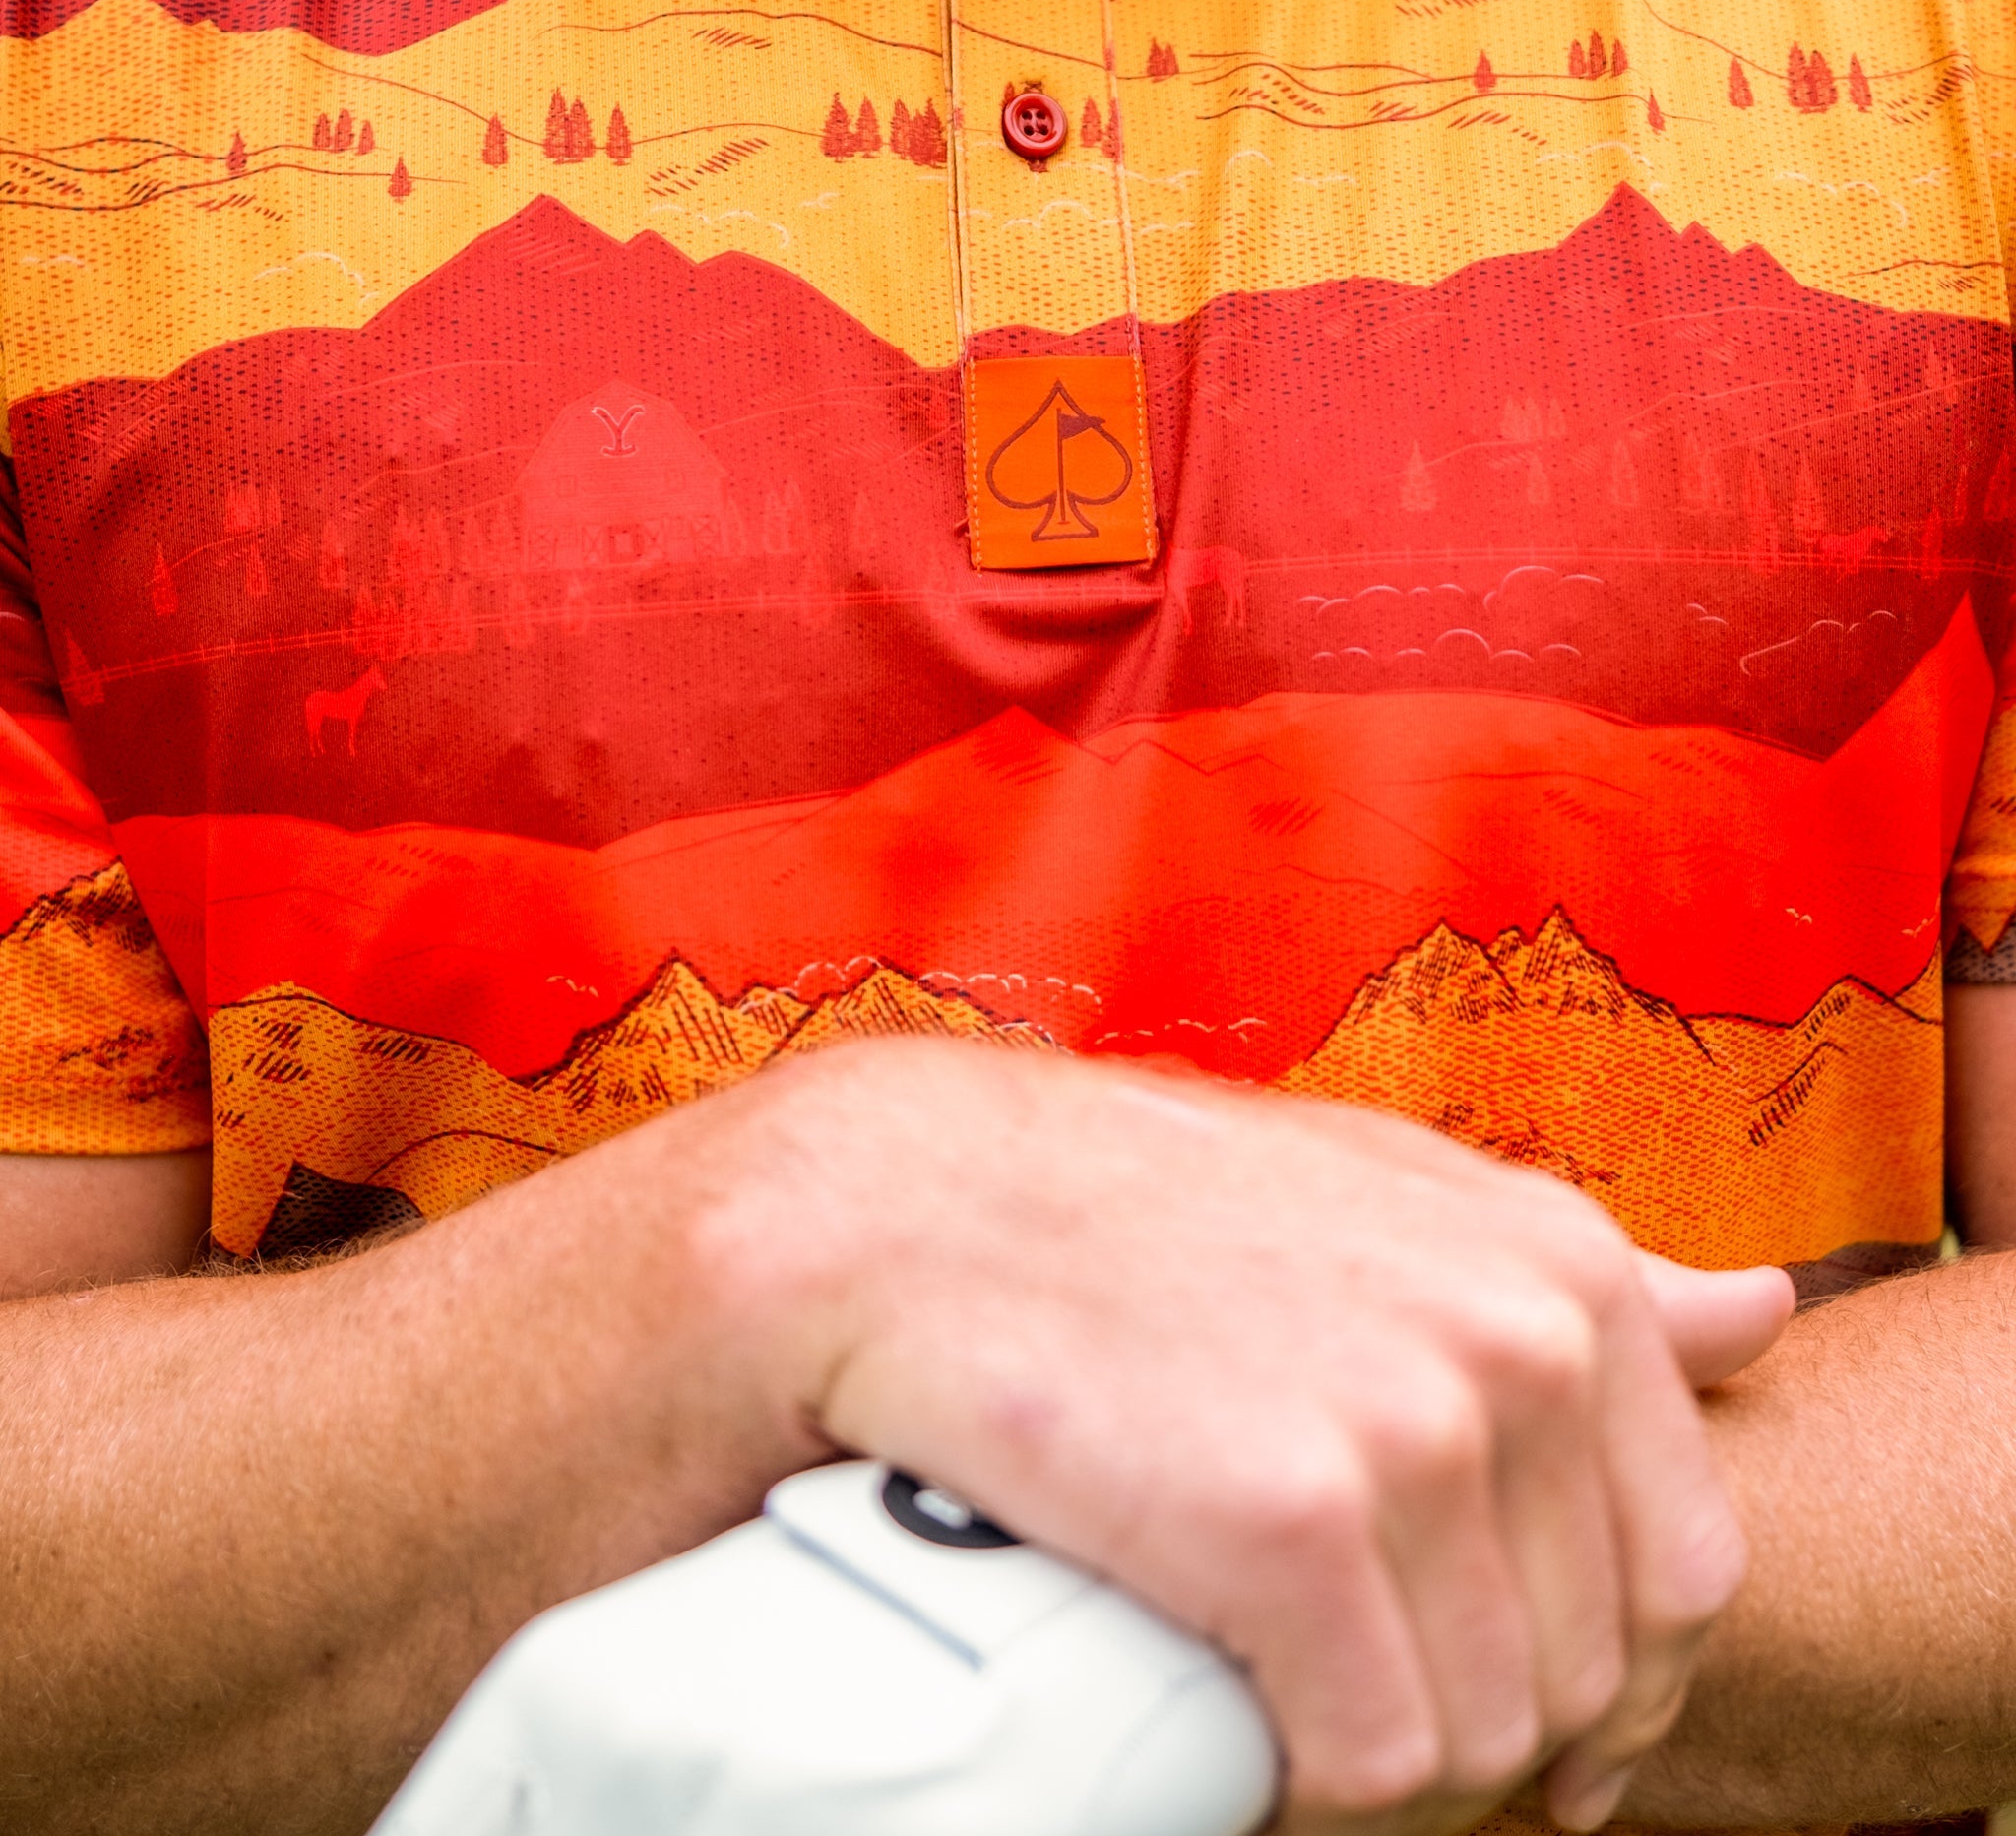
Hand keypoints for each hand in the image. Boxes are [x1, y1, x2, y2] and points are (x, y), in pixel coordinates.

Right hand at [710, 1045, 1790, 1835]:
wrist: (890, 1217)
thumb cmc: (1120, 1223)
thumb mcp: (1368, 1198)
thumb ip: (1558, 1266)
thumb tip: (1758, 1314)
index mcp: (1553, 1268)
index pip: (1679, 1573)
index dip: (1591, 1685)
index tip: (1472, 1713)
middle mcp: (1518, 1337)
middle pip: (1579, 1677)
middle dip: (1464, 1728)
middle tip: (1315, 1698)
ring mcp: (1413, 1422)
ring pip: (1481, 1740)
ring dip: (1372, 1768)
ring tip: (1256, 1695)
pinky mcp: (1293, 1519)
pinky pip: (1375, 1767)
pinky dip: (1300, 1793)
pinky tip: (1221, 1727)